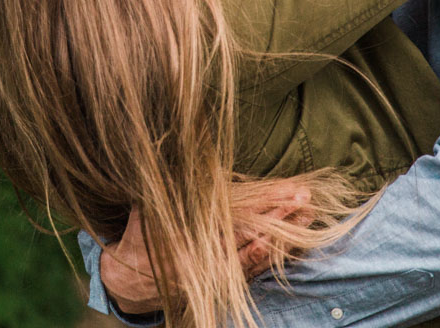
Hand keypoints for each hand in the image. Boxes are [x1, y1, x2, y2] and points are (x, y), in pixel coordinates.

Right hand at [99, 189, 314, 314]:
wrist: (131, 282)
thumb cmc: (139, 240)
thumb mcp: (144, 211)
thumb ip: (162, 187)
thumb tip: (173, 157)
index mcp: (193, 240)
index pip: (238, 220)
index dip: (265, 205)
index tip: (289, 191)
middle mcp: (210, 260)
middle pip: (254, 235)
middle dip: (282, 216)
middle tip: (306, 198)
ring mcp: (220, 274)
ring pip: (260, 254)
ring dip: (286, 236)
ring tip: (308, 214)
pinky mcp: (224, 282)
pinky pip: (255, 269)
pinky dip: (274, 255)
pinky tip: (292, 243)